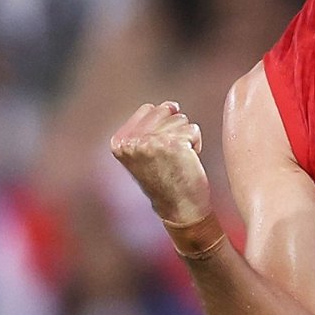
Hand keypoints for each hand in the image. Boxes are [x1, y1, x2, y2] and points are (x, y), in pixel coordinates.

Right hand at [109, 102, 211, 223]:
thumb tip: (172, 104)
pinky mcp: (174, 144)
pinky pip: (193, 130)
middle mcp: (131, 141)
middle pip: (165, 110)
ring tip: (178, 161)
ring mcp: (151, 142)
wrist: (180, 210)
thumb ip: (149, 126)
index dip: (161, 127)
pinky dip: (196, 144)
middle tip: (170, 157)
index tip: (159, 152)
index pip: (148, 109)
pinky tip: (187, 162)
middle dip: (174, 130)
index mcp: (118, 142)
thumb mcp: (144, 151)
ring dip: (185, 138)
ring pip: (180, 119)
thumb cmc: (165, 180)